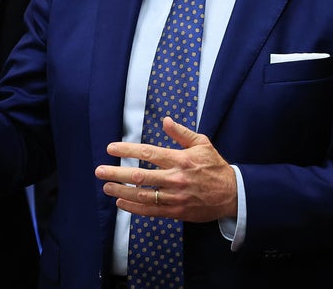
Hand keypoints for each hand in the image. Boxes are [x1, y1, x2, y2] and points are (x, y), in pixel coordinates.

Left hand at [94, 116, 236, 222]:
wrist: (232, 194)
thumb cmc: (215, 166)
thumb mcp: (202, 143)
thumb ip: (181, 133)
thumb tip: (165, 120)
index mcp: (180, 159)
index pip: (148, 152)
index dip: (127, 149)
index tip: (111, 148)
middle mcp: (175, 178)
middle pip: (139, 175)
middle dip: (116, 172)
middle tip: (99, 170)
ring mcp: (175, 197)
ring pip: (142, 195)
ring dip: (121, 191)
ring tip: (106, 186)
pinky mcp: (176, 212)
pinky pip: (151, 211)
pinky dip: (134, 207)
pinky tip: (121, 202)